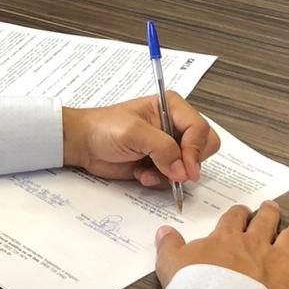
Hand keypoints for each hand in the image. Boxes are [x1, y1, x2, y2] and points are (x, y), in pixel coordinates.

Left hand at [62, 91, 219, 187]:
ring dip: (170, 175)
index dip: (196, 151)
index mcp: (172, 107)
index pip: (199, 128)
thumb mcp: (133, 133)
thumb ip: (162, 148)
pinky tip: (141, 174)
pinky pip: (174, 178)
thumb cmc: (104, 129)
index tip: (187, 171)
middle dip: (187, 163)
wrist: (84, 145)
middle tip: (170, 173)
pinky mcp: (161, 163)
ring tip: (146, 171)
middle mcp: (174, 125)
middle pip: (204, 146)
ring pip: (190, 166)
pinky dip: (160, 181)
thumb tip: (183, 171)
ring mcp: (169, 145)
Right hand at [156, 201, 288, 288]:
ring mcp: (279, 258)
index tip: (241, 212)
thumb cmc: (194, 288)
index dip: (239, 214)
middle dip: (270, 213)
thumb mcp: (170, 263)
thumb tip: (163, 231)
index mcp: (226, 238)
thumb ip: (169, 245)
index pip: (234, 218)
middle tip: (274, 208)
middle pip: (266, 221)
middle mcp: (255, 242)